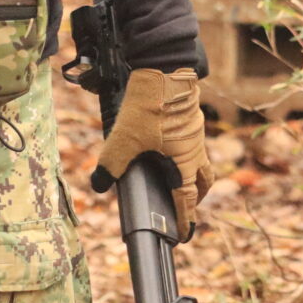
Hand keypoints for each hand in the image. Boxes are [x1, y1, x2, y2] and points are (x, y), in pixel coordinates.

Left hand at [92, 68, 214, 239]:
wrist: (165, 68)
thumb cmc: (150, 105)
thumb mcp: (124, 138)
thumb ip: (110, 165)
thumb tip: (99, 185)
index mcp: (183, 162)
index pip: (187, 199)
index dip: (185, 218)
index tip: (185, 234)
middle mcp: (194, 150)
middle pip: (203, 182)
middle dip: (197, 198)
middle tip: (187, 206)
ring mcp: (195, 133)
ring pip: (201, 160)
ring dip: (194, 173)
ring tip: (179, 176)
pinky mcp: (191, 117)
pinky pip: (194, 142)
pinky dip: (187, 151)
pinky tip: (168, 145)